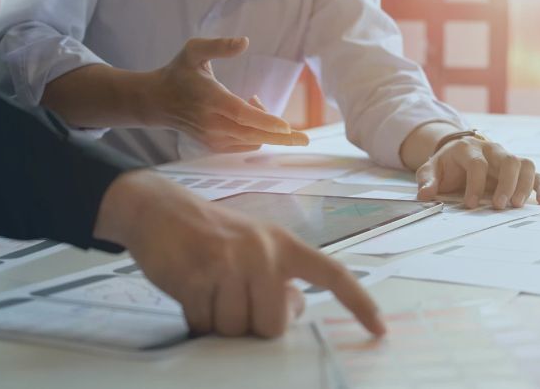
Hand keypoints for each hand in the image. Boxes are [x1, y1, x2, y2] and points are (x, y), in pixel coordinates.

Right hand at [94, 171, 385, 337]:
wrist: (160, 209)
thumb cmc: (213, 235)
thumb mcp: (255, 246)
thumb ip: (279, 277)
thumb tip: (295, 310)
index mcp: (284, 244)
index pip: (332, 275)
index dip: (358, 303)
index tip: (380, 330)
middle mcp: (263, 252)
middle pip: (272, 325)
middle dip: (250, 325)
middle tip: (232, 298)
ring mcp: (230, 263)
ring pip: (235, 329)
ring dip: (219, 321)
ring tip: (209, 289)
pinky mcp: (198, 276)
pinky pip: (204, 324)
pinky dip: (196, 318)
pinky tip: (191, 290)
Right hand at [149, 37, 308, 152]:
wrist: (157, 101)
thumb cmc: (179, 72)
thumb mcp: (194, 50)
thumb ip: (218, 46)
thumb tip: (245, 42)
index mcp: (210, 99)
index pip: (241, 114)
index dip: (265, 120)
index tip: (286, 126)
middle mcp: (212, 123)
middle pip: (252, 134)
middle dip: (281, 137)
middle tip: (306, 139)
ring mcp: (213, 138)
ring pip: (252, 140)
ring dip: (266, 126)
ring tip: (255, 99)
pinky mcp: (215, 147)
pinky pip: (246, 144)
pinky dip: (257, 132)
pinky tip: (250, 111)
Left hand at [416, 137, 539, 209]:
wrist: (457, 155)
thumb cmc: (446, 166)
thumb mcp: (431, 170)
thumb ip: (427, 180)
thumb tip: (425, 194)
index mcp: (469, 149)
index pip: (477, 164)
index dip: (475, 184)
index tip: (469, 204)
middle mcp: (492, 150)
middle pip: (508, 160)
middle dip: (506, 184)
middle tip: (499, 206)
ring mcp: (507, 158)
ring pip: (525, 164)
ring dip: (524, 185)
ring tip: (517, 205)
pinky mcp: (518, 169)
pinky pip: (535, 173)